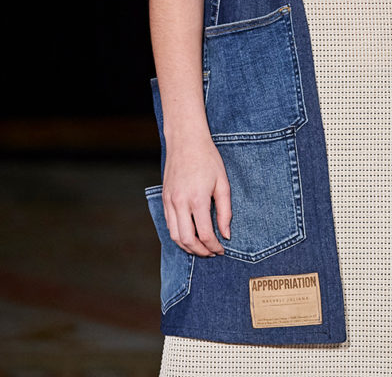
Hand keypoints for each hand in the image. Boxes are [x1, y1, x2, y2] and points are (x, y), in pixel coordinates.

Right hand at [162, 134, 232, 256]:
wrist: (186, 140)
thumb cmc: (207, 158)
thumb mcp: (222, 183)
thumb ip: (225, 211)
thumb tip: (225, 234)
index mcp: (197, 199)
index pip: (204, 234)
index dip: (214, 246)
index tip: (221, 249)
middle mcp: (180, 203)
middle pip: (187, 240)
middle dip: (200, 251)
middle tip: (212, 253)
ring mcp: (169, 201)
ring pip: (174, 236)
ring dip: (188, 247)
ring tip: (201, 248)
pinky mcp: (164, 199)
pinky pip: (169, 224)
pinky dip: (178, 235)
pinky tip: (189, 235)